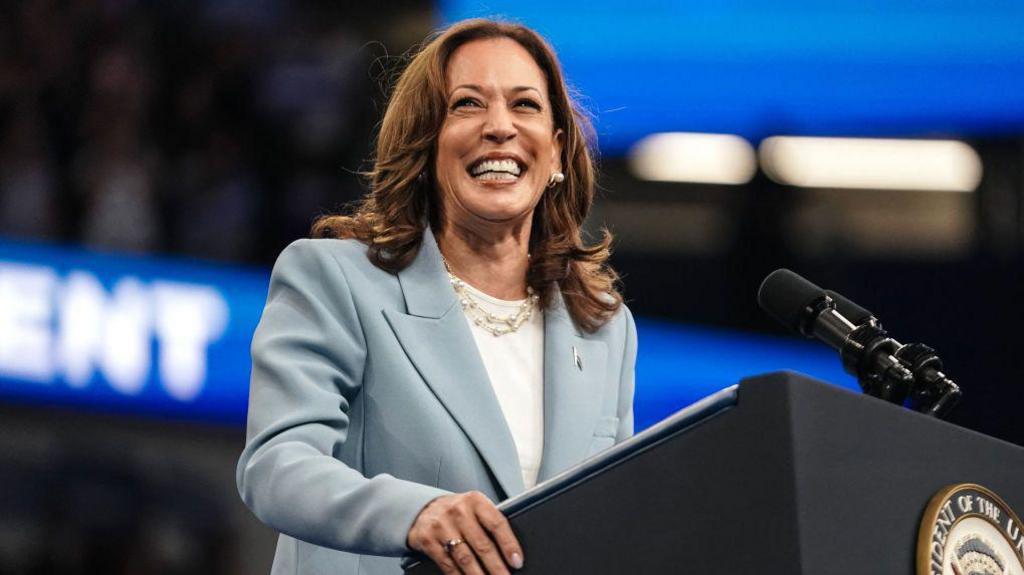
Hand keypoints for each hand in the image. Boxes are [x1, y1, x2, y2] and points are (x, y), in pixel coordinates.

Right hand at [407, 491, 523, 573]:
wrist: (424, 508)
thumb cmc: (458, 511)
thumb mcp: (475, 508)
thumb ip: (491, 524)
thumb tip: (512, 552)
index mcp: (476, 501)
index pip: (497, 524)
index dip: (509, 544)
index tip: (517, 562)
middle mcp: (459, 512)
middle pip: (482, 545)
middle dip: (497, 567)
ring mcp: (442, 526)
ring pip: (465, 558)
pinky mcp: (428, 540)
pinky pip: (448, 564)